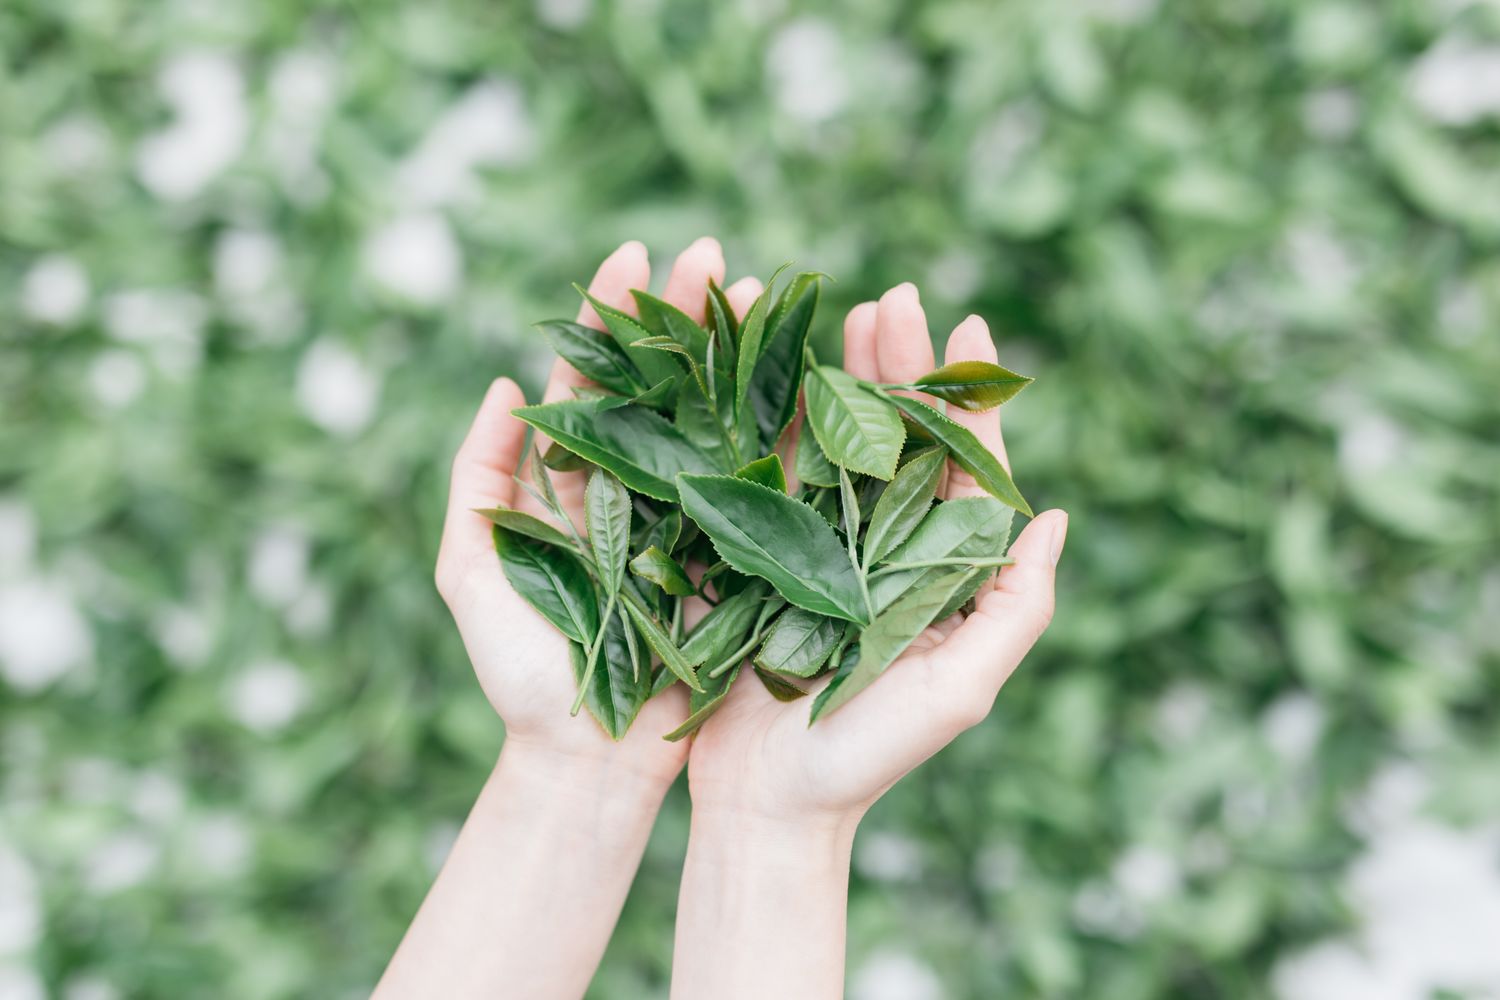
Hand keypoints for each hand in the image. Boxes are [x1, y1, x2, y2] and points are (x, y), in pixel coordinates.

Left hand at [436, 238, 739, 784]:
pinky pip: (763, 488)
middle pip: (666, 385)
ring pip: (719, 422)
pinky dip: (785, 432)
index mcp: (579, 481)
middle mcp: (641, 488)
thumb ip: (478, 481)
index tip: (634, 251)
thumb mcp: (472, 573)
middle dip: (689, 316)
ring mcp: (693, 519)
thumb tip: (502, 385)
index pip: (598, 380)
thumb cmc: (521, 675)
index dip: (615, 316)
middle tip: (715, 252)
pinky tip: (807, 376)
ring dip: (742, 355)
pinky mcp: (737, 558)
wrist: (587, 759)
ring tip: (767, 292)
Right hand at [685, 280, 1067, 823]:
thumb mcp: (961, 689)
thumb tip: (1057, 516)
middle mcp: (881, 547)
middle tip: (893, 297)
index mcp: (938, 571)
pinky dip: (769, 414)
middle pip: (898, 437)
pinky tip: (769, 362)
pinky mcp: (754, 552)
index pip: (963, 468)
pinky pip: (767, 471)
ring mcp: (816, 545)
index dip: (970, 399)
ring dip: (840, 373)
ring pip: (835, 440)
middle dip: (900, 365)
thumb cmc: (869, 756)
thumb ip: (1017, 608)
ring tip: (842, 310)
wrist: (766, 803)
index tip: (970, 328)